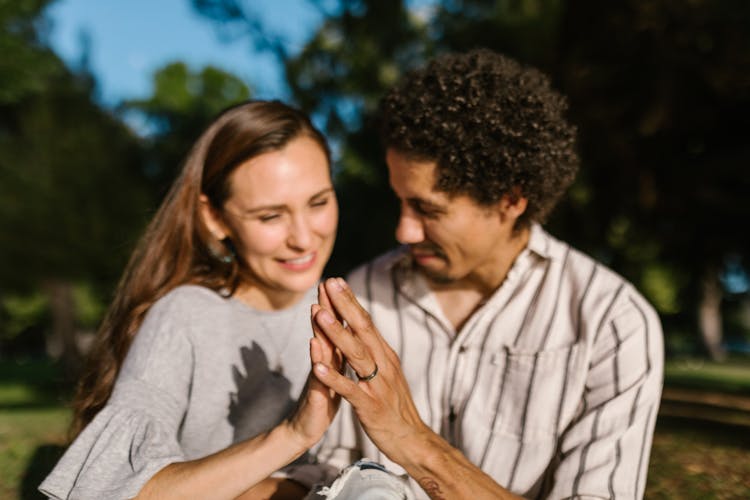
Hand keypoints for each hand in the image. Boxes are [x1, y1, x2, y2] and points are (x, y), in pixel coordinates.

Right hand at [286, 285, 342, 447]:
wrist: (306, 429)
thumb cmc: (322, 399)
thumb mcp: (332, 371)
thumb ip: (334, 350)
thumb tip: (339, 328)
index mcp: (333, 356)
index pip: (337, 326)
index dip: (339, 304)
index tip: (340, 280)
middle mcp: (323, 362)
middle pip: (325, 331)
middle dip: (327, 307)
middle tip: (325, 283)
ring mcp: (318, 378)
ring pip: (319, 352)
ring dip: (319, 331)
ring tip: (317, 309)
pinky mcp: (317, 398)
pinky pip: (319, 382)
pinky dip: (319, 369)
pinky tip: (316, 357)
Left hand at [311, 278, 432, 464]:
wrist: (411, 439)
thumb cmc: (394, 406)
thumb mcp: (387, 373)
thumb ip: (374, 352)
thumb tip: (363, 329)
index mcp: (385, 355)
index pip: (366, 322)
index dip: (350, 301)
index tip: (335, 280)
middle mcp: (383, 365)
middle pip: (362, 330)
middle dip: (344, 305)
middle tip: (329, 283)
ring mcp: (377, 385)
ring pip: (355, 354)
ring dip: (336, 334)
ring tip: (319, 315)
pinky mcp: (370, 406)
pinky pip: (350, 389)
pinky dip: (334, 377)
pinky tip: (318, 367)